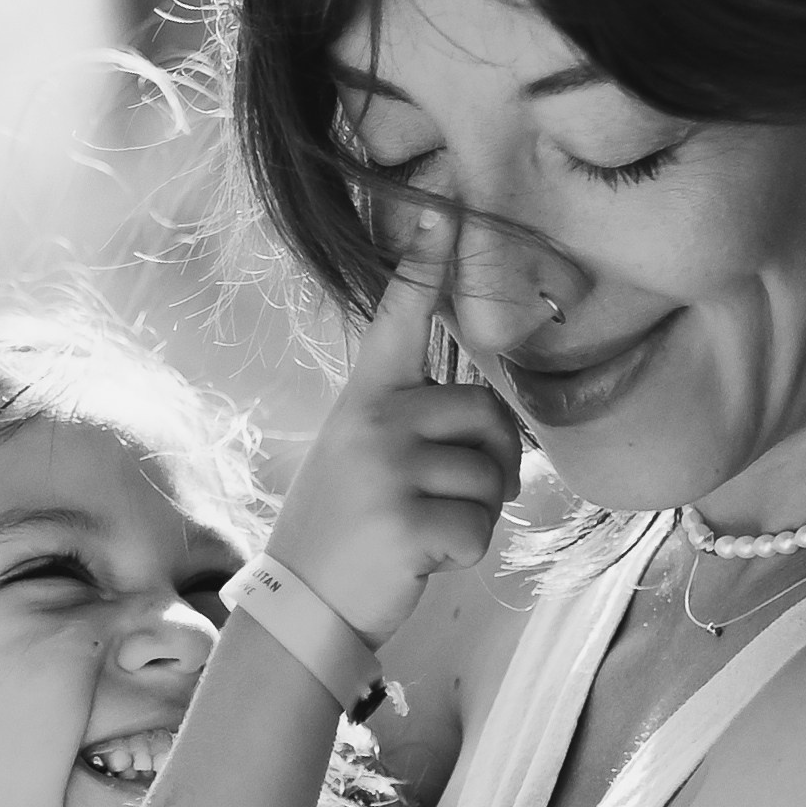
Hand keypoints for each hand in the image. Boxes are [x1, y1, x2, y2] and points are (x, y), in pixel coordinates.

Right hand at [266, 210, 523, 647]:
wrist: (300, 605)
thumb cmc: (349, 530)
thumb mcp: (367, 458)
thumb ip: (420, 428)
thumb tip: (505, 432)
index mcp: (366, 397)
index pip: (398, 316)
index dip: (426, 260)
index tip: (445, 200)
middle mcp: (375, 419)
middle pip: (492, 419)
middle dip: (488, 469)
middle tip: (434, 502)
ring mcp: (387, 468)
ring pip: (493, 480)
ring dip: (475, 517)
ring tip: (418, 532)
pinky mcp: (405, 522)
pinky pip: (481, 528)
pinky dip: (464, 556)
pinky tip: (418, 562)